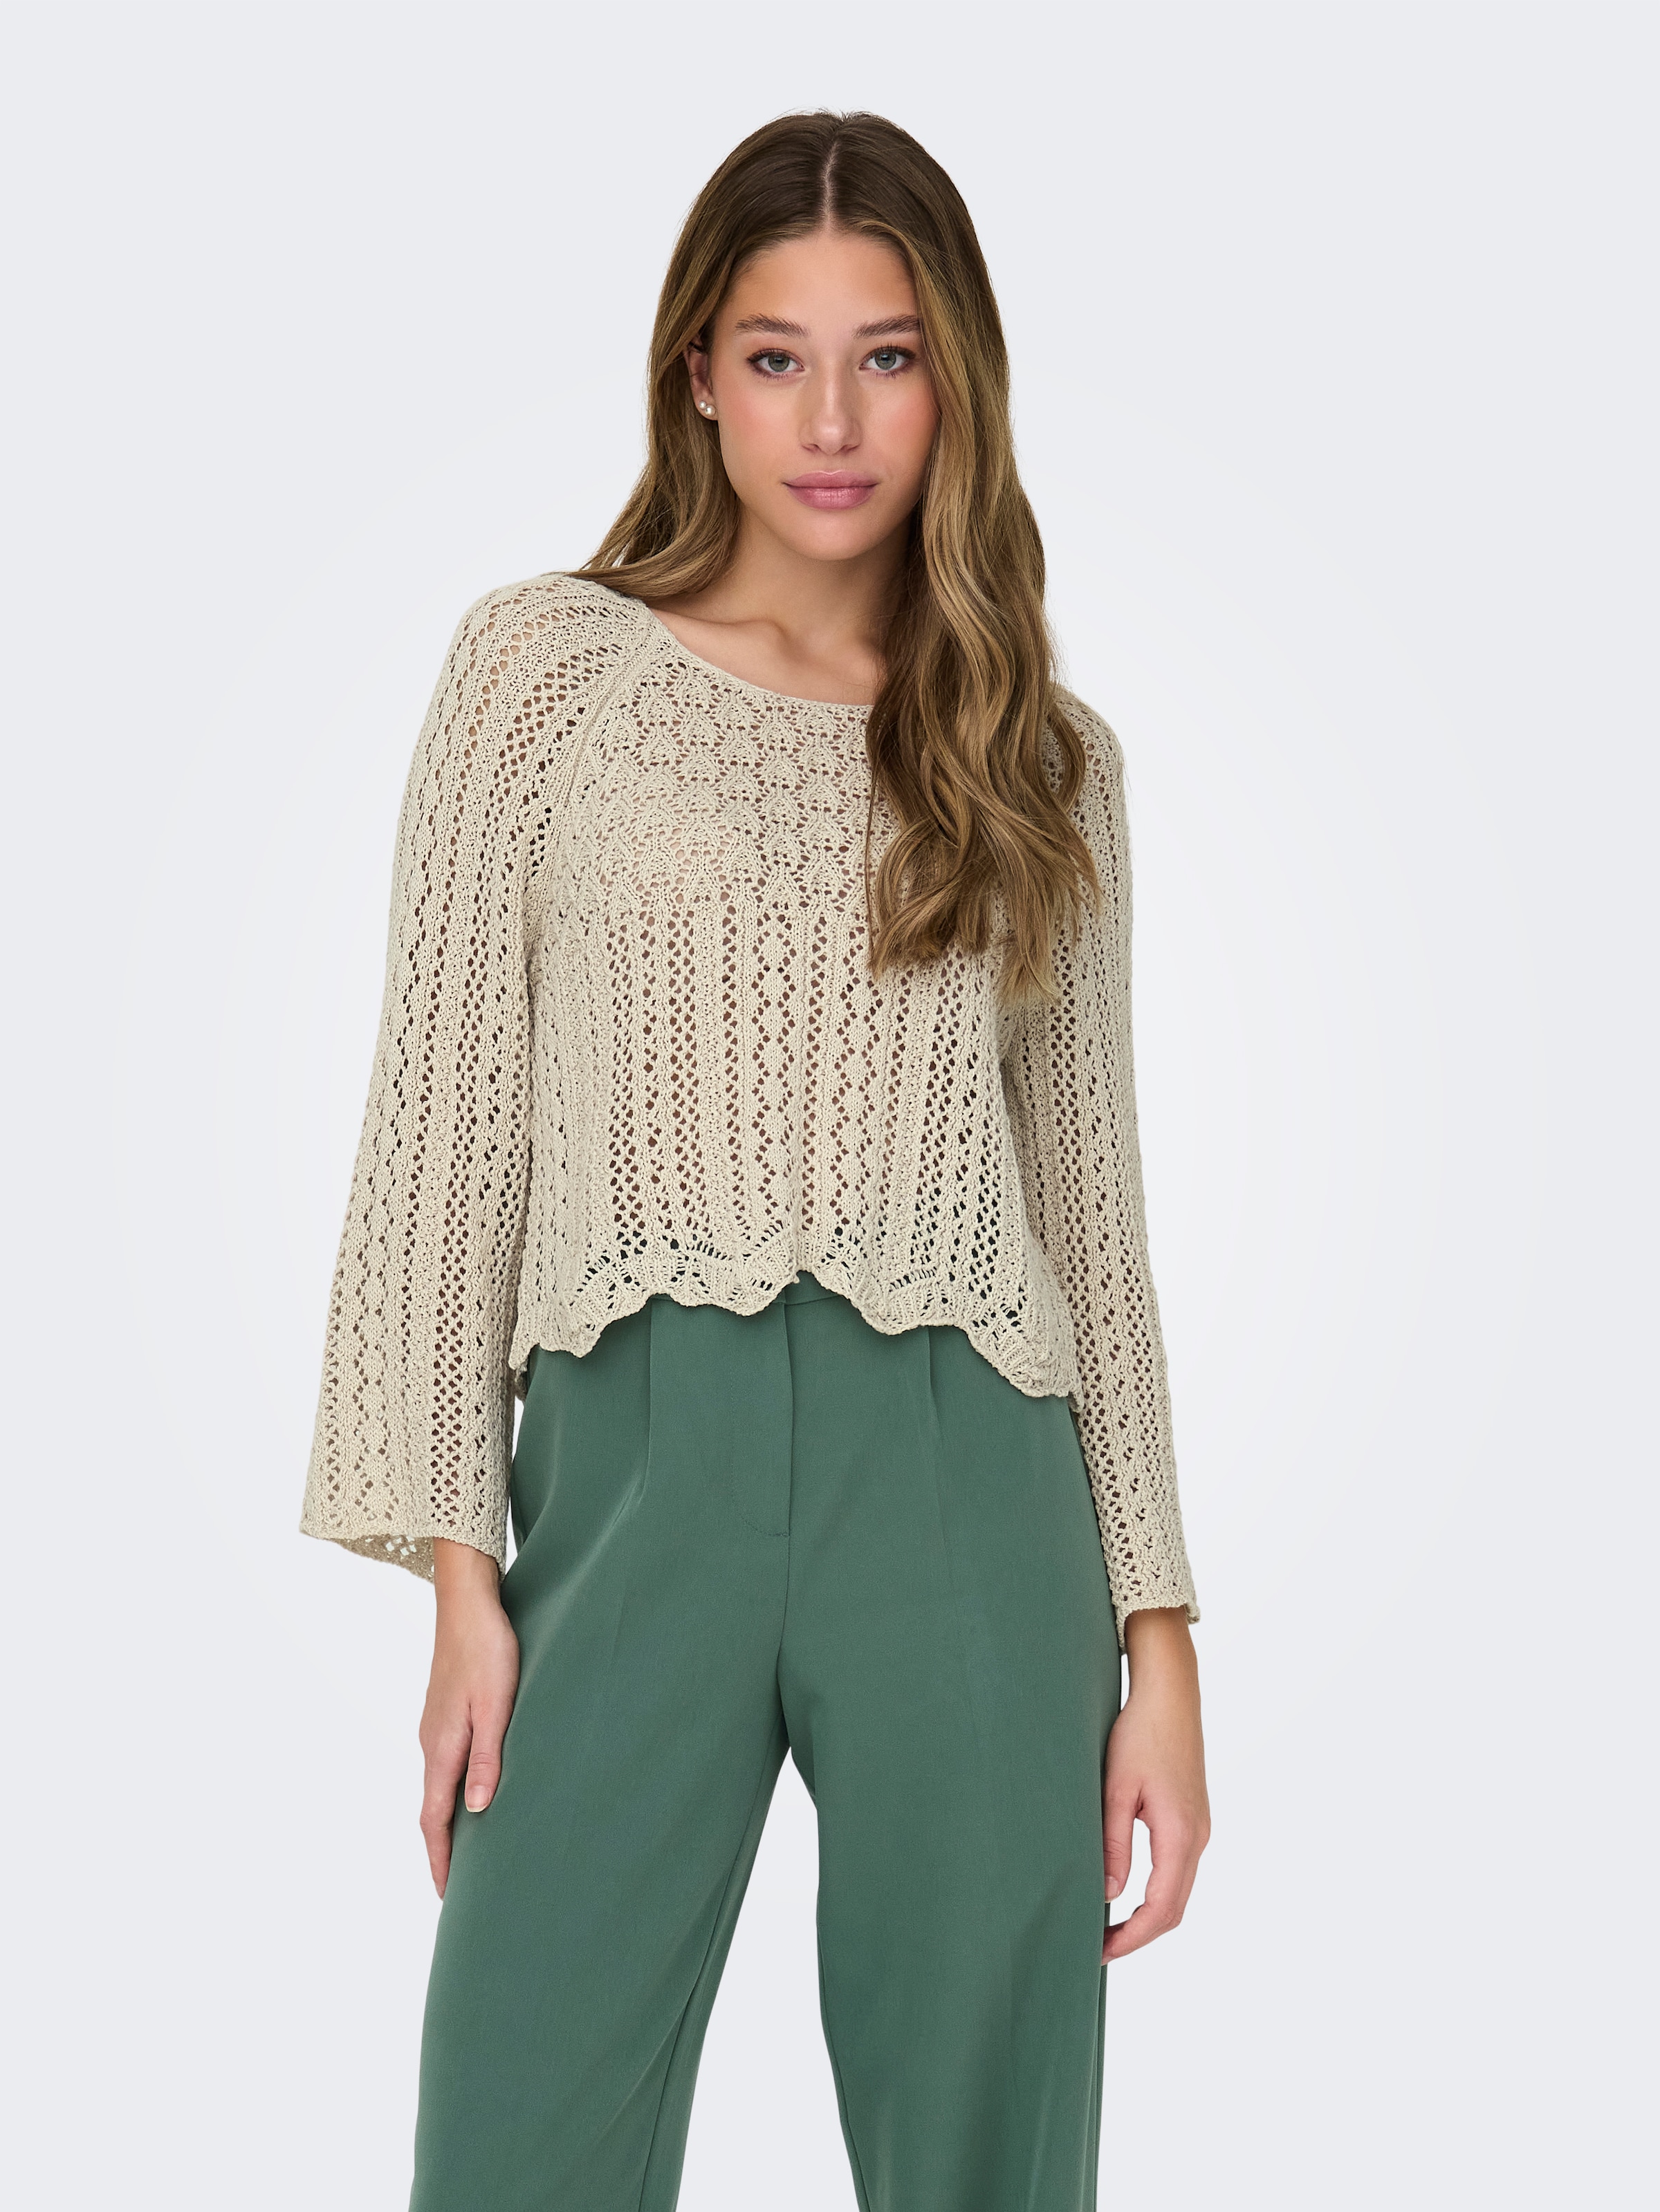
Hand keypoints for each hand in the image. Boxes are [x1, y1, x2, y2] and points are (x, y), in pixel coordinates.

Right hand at [418, 1539, 520, 1897]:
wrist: (467, 1602)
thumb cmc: (488, 1649)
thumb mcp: (496, 1704)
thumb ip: (487, 1757)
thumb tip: (477, 1811)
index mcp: (441, 1747)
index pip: (434, 1819)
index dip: (441, 1860)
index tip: (448, 1898)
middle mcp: (431, 1743)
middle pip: (432, 1810)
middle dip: (442, 1852)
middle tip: (458, 1890)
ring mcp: (435, 1728)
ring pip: (437, 1788)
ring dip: (447, 1823)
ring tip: (468, 1853)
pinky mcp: (444, 1714)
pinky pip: (443, 1767)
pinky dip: (451, 1794)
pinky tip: (471, 1795)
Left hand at [1102, 1606, 1209, 1962]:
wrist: (1170, 1695)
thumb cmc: (1139, 1734)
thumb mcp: (1116, 1788)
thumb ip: (1113, 1843)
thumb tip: (1107, 1894)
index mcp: (1181, 1834)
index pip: (1161, 1909)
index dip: (1131, 1938)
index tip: (1100, 1952)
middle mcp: (1198, 1837)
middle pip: (1174, 1909)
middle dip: (1138, 1935)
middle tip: (1098, 1948)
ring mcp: (1200, 1829)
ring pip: (1178, 1892)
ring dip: (1147, 1917)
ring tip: (1106, 1927)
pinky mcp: (1193, 1819)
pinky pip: (1178, 1871)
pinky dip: (1155, 1894)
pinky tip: (1126, 1894)